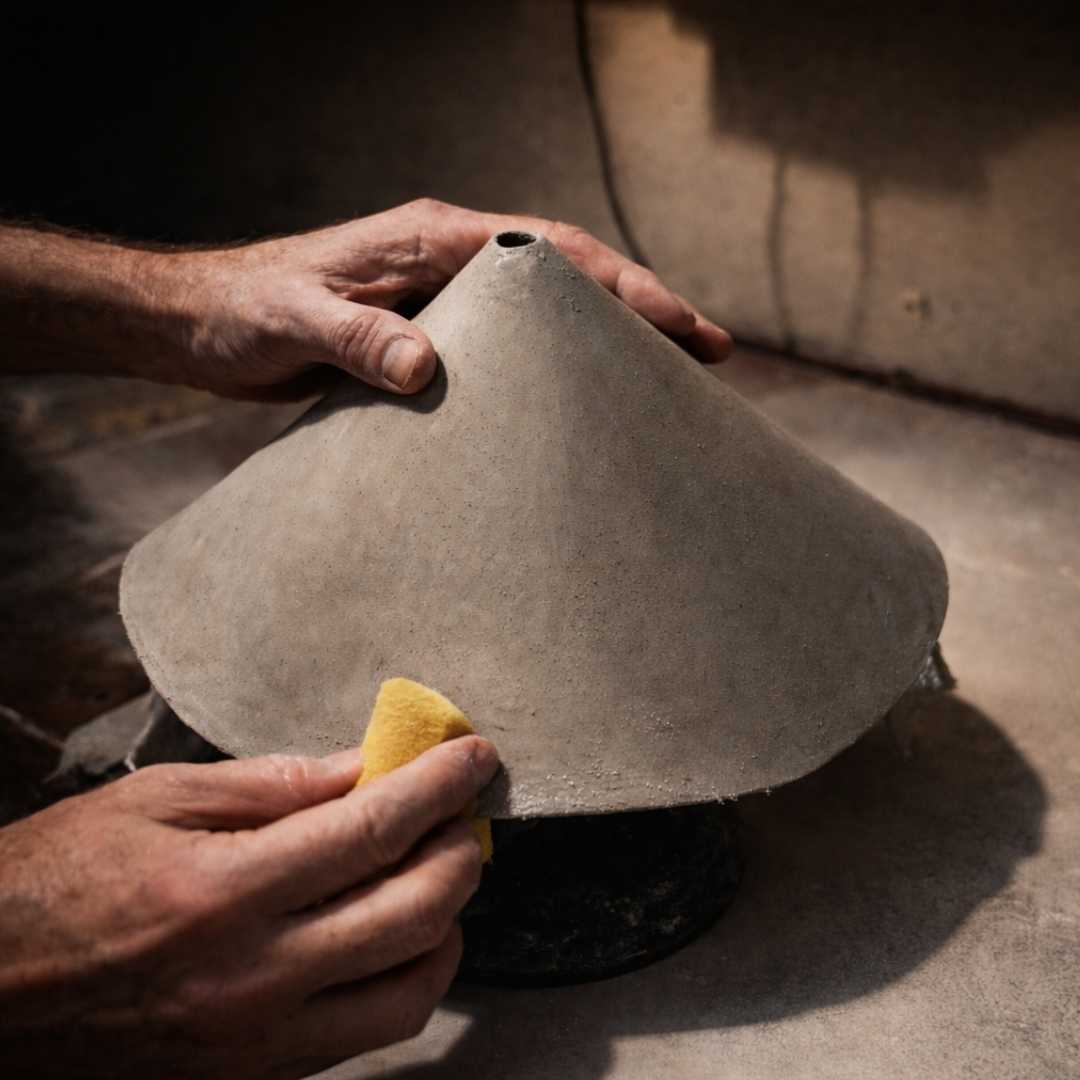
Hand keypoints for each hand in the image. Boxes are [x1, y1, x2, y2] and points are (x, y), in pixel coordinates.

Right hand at [0, 736, 498, 1078]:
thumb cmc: (57, 879)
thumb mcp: (155, 800)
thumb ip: (272, 784)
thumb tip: (365, 768)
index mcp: (221, 893)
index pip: (372, 831)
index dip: (439, 787)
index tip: (474, 756)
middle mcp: (251, 977)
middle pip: (411, 913)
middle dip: (461, 852)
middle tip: (463, 811)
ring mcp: (256, 1041)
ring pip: (410, 992)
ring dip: (448, 924)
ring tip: (439, 873)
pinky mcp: (253, 1077)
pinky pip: (365, 1035)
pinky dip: (405, 978)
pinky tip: (395, 933)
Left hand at [172, 199, 733, 399]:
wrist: (207, 320)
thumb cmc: (247, 310)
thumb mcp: (294, 320)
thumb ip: (356, 339)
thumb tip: (425, 369)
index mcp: (432, 239)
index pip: (550, 255)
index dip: (622, 287)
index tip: (680, 323)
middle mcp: (449, 260)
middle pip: (570, 279)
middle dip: (643, 310)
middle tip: (712, 353)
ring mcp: (446, 296)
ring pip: (549, 312)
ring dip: (610, 339)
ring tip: (672, 379)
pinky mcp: (433, 332)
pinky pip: (514, 345)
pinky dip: (560, 364)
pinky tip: (584, 396)